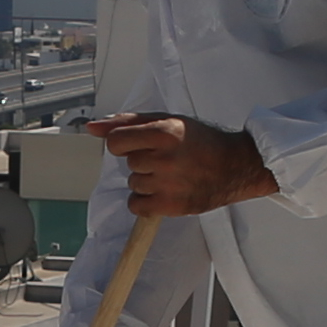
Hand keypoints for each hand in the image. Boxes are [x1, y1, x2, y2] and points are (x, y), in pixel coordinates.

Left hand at [88, 113, 279, 217]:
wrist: (235, 167)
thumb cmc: (200, 142)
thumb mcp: (167, 121)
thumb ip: (127, 122)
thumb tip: (92, 128)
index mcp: (164, 132)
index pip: (116, 142)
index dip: (124, 143)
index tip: (141, 144)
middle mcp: (165, 158)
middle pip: (128, 163)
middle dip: (142, 161)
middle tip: (168, 159)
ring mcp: (168, 184)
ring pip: (133, 184)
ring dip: (146, 181)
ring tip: (172, 175)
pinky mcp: (171, 206)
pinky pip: (136, 205)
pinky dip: (146, 201)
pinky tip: (165, 191)